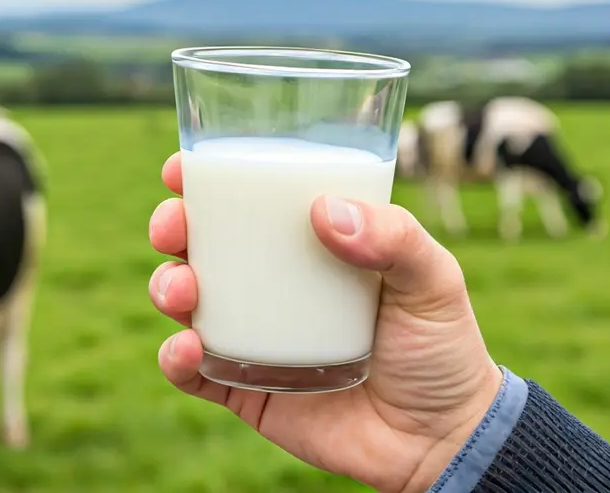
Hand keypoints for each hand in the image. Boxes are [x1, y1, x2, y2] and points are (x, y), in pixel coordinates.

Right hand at [148, 152, 503, 492]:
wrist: (442, 441)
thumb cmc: (442, 349)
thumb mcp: (433, 280)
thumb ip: (394, 238)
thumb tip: (323, 209)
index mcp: (309, 246)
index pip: (249, 202)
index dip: (206, 180)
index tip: (181, 169)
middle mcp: (273, 285)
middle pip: (202, 244)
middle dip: (172, 227)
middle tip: (173, 228)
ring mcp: (255, 337)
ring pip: (187, 302)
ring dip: (167, 287)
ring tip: (181, 292)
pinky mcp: (245, 390)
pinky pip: (195, 373)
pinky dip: (175, 359)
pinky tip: (185, 348)